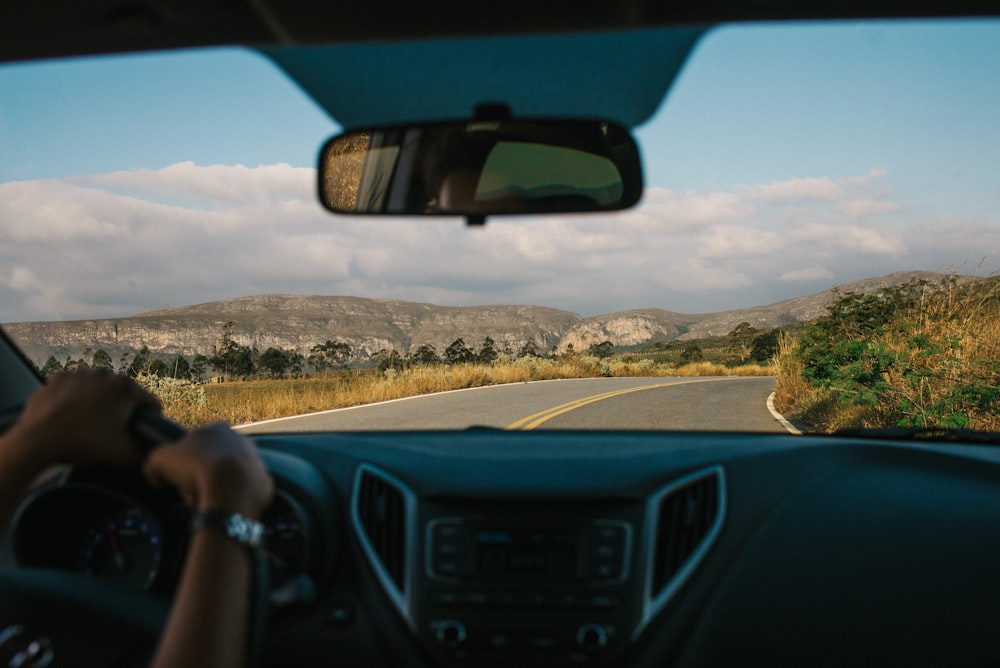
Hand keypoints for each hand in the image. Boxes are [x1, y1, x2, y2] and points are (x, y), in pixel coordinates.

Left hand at [7, 369, 160, 467]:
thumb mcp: (122, 455)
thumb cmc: (82, 445)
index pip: (151, 403)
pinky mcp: (59, 378)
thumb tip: (156, 458)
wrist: (36, 441)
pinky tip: (71, 417)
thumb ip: (146, 455)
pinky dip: (77, 399)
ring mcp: (80, 374)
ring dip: (100, 403)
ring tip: (90, 425)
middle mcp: (105, 374)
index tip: (141, 432)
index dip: (151, 420)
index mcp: (125, 388)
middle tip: (112, 432)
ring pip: (100, 389)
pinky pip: (77, 388)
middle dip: (123, 410)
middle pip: (125, 395)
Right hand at [143, 424, 272, 518]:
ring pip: (227, 480)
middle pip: (211, 465)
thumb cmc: (194, 467)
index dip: (182, 468)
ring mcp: (256, 461)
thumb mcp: (158, 460)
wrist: (230, 485)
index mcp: (217, 429)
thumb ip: (153, 464)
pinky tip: (223, 510)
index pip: (194, 448)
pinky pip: (242, 495)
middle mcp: (241, 440)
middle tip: (191, 497)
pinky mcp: (265, 482)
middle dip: (198, 482)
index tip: (178, 483)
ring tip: (206, 505)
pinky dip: (231, 503)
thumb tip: (157, 477)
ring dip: (214, 493)